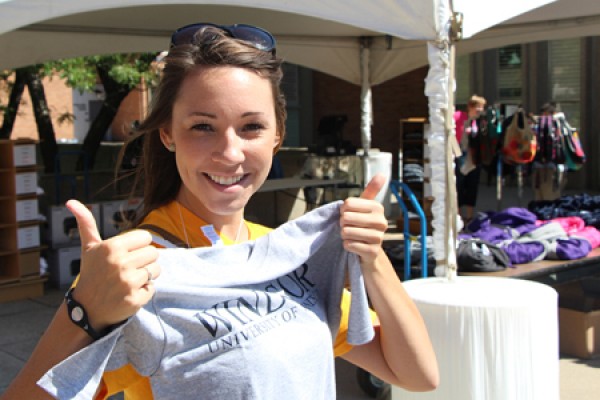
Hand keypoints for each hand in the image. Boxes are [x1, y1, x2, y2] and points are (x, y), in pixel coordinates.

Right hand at [65, 200, 160, 329]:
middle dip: (144, 261)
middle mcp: (120, 263)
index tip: (127, 254)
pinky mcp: (135, 299)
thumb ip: (86, 223)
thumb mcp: (89, 248)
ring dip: (146, 275)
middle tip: (127, 269)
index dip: (139, 246)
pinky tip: (128, 293)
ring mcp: (128, 282)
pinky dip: (144, 291)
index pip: (146, 237)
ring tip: (128, 280)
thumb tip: (71, 201)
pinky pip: (153, 288)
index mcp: (112, 247)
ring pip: (156, 270)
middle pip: (154, 253)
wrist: (86, 309)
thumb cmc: (91, 273)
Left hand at [339, 174, 387, 265]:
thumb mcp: (365, 206)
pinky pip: (349, 245)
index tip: (348, 214)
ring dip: (344, 235)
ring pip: (346, 232)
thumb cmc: (363, 223)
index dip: (342, 210)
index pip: (348, 204)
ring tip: (351, 235)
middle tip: (348, 226)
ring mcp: (378, 238)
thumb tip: (382, 174)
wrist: (369, 249)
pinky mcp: (372, 251)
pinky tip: (354, 245)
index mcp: (377, 207)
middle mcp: (381, 222)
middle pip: (346, 218)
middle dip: (342, 223)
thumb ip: (371, 190)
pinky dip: (347, 245)